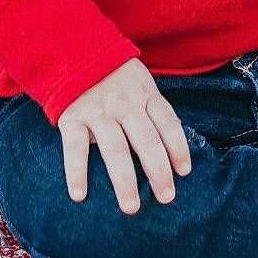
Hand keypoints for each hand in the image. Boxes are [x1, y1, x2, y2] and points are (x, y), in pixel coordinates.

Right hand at [56, 58, 192, 212]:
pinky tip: (79, 195)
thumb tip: (173, 148)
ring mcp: (98, 111)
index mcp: (145, 94)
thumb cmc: (114, 76)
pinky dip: (76, 172)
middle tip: (166, 197)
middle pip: (146, 139)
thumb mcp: (139, 82)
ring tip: (132, 208)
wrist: (74, 50)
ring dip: (125, 180)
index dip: (178, 147)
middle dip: (158, 171)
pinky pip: (75, 147)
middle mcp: (124, 103)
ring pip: (115, 148)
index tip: (184, 172)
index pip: (167, 122)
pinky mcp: (72, 117)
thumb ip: (151, 109)